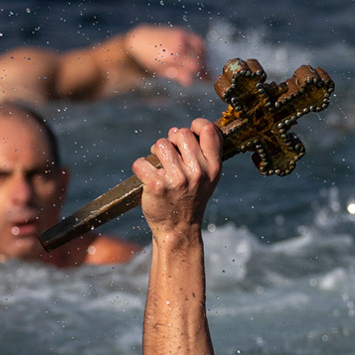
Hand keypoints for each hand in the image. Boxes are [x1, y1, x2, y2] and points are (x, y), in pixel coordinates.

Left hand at [126, 25, 208, 86]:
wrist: (141, 40)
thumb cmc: (150, 59)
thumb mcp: (162, 70)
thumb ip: (177, 75)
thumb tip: (191, 82)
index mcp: (172, 55)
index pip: (194, 67)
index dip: (201, 75)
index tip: (205, 81)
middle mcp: (178, 43)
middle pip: (199, 58)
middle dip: (203, 68)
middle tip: (205, 76)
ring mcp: (181, 35)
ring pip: (201, 49)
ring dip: (203, 58)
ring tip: (201, 67)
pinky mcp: (182, 31)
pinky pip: (198, 40)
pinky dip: (201, 49)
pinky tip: (199, 56)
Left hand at [133, 118, 221, 232]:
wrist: (178, 229)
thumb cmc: (191, 199)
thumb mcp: (206, 178)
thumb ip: (198, 153)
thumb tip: (174, 130)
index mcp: (213, 167)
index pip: (209, 130)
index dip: (197, 125)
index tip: (190, 133)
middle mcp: (198, 172)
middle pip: (181, 134)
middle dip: (172, 142)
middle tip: (170, 158)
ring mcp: (177, 179)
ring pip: (160, 144)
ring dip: (155, 153)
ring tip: (159, 167)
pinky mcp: (157, 185)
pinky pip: (141, 162)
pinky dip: (140, 168)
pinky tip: (147, 178)